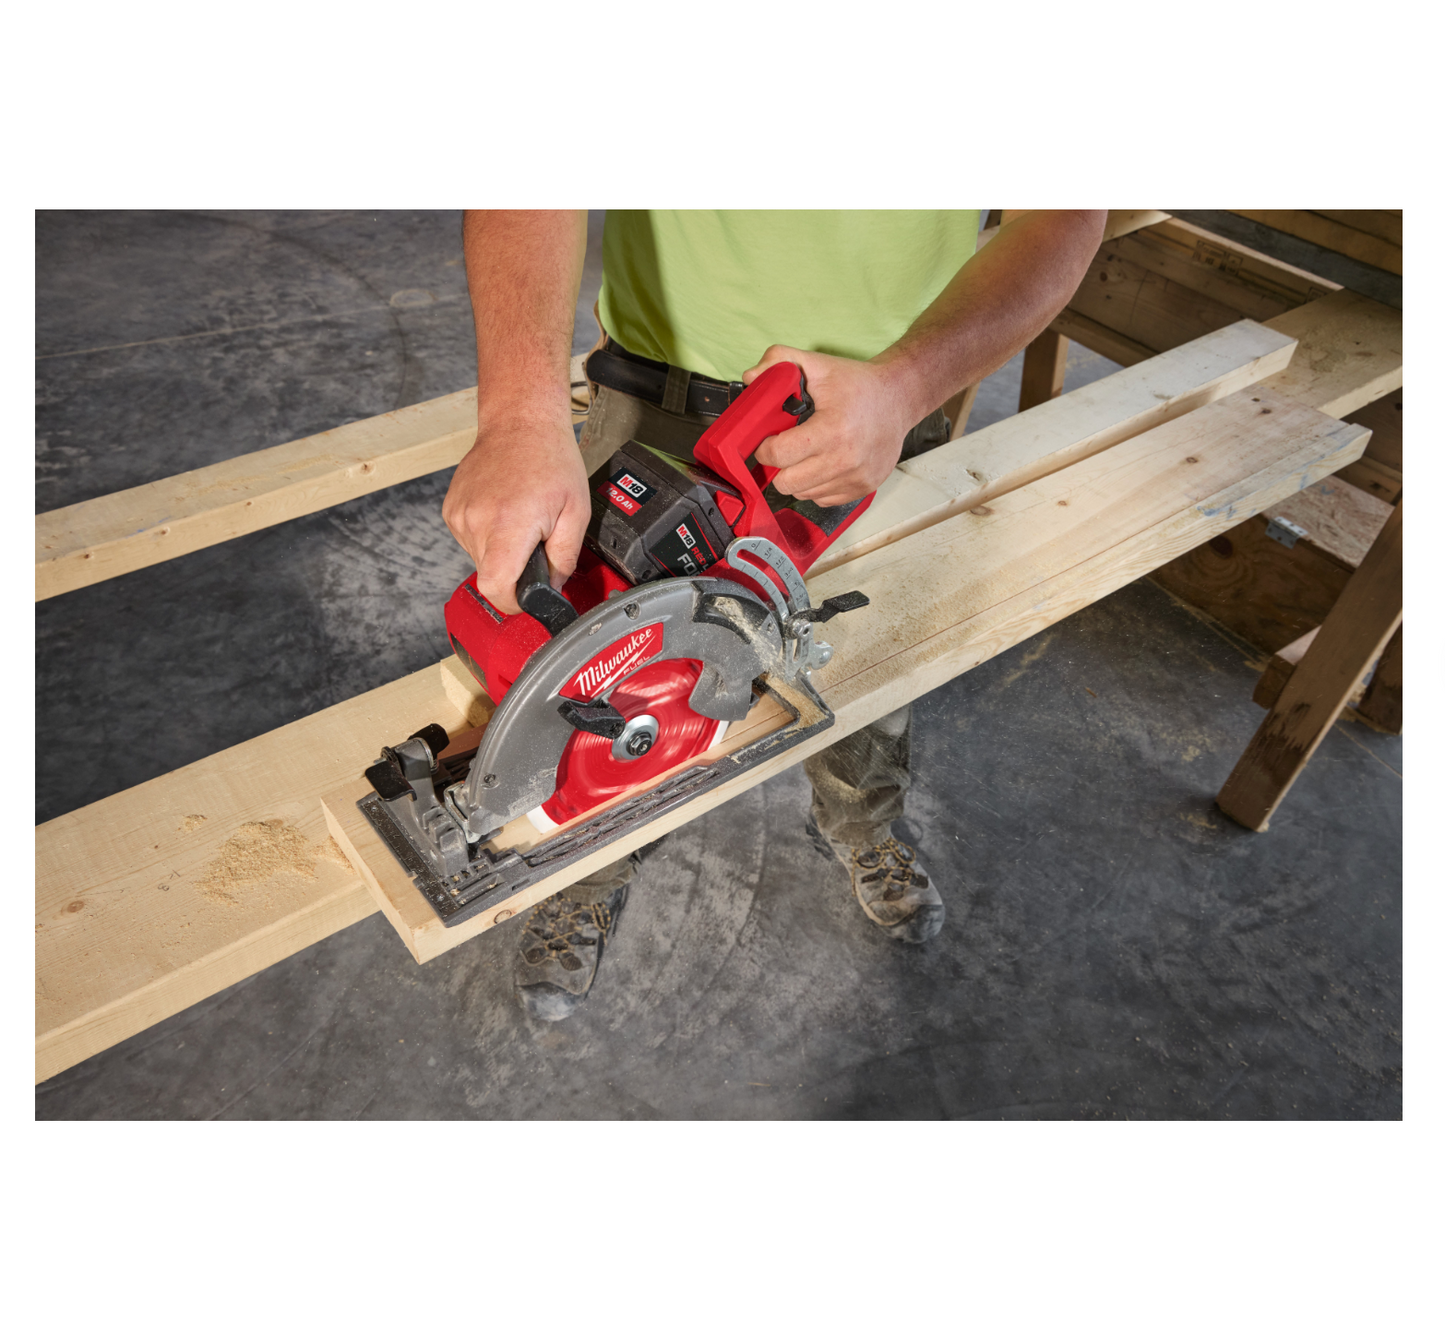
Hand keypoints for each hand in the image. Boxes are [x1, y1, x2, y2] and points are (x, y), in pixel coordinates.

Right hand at [442, 407, 589, 614]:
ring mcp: (460, 515)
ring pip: (480, 560)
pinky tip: (505, 513)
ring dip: (502, 553)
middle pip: (490, 577)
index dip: (514, 602)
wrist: (520, 422)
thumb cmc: (550, 459)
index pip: (496, 587)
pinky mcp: (451, 510)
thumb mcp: (576, 512)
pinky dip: (489, 537)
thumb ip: (566, 558)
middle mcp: (477, 521)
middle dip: (515, 573)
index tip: (528, 598)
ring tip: (521, 521)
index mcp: (509, 524)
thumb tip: (554, 589)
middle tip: (535, 545)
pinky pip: (471, 541)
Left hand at [742, 345, 917, 505]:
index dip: (765, 448)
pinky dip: (816, 485)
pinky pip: (823, 499)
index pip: (779, 455)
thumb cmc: (858, 384)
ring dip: (797, 477)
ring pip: (803, 494)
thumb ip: (780, 361)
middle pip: (787, 483)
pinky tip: (823, 463)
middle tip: (785, 449)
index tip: (767, 441)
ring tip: (806, 454)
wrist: (899, 398)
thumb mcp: (818, 364)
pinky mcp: (863, 488)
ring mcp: (857, 478)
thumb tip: (750, 377)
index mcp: (832, 430)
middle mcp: (846, 460)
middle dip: (778, 466)